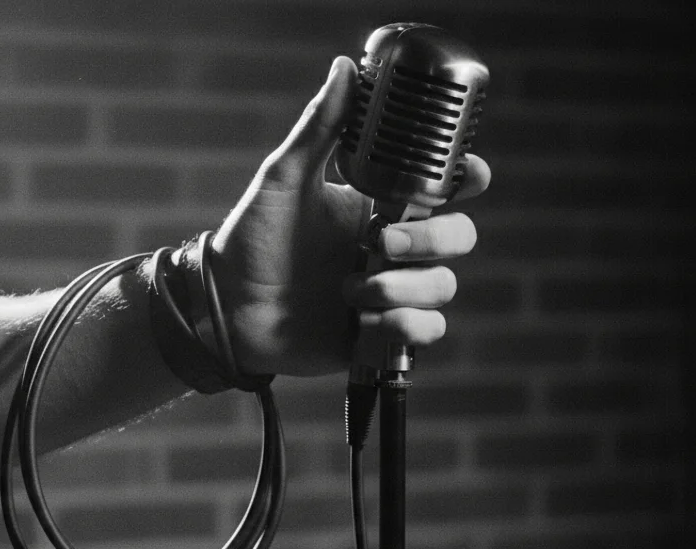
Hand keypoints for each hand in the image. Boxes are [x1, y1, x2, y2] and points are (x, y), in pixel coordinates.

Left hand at [212, 56, 490, 376]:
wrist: (226, 307)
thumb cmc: (251, 239)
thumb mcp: (284, 179)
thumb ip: (319, 128)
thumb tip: (344, 67)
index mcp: (377, 207)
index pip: (443, 189)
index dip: (467, 181)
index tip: (469, 177)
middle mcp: (391, 249)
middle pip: (458, 238)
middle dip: (431, 241)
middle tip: (379, 244)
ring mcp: (390, 292)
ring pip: (443, 287)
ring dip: (402, 288)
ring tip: (350, 291)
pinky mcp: (380, 335)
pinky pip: (424, 333)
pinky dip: (402, 326)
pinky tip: (363, 321)